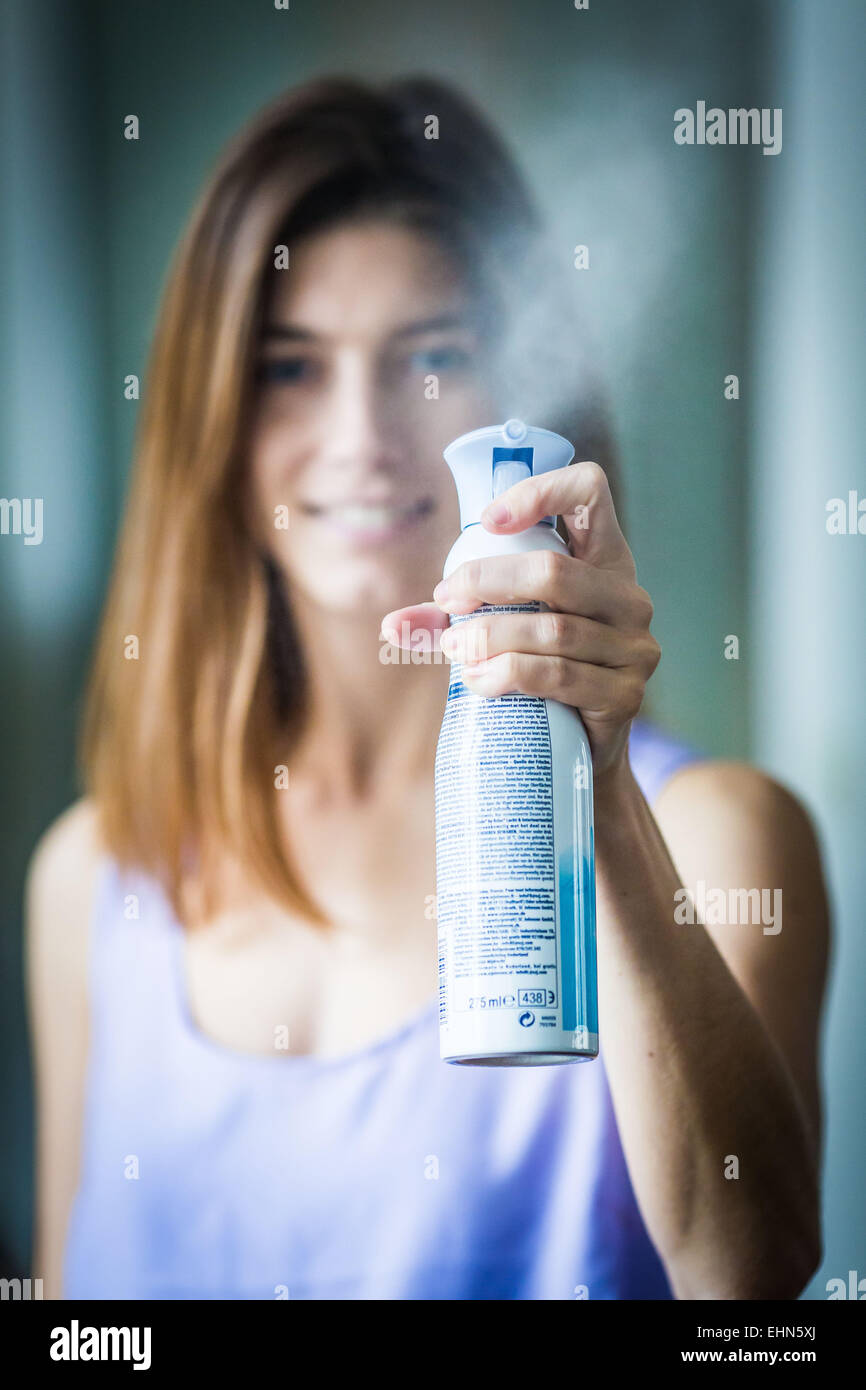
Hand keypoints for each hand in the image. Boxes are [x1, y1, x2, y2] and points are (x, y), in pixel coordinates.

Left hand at [381, 461, 659, 778]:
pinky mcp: (625, 696)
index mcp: (605, 561)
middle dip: (486, 583)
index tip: (489, 522)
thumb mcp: (506, 630)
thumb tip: (393, 626)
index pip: (590, 492)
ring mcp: (635, 648)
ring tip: (455, 650)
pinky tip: (479, 680)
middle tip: (446, 603)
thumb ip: (454, 619)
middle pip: (554, 571)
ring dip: (489, 637)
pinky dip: (508, 674)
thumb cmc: (542, 672)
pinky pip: (558, 675)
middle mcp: (629, 598)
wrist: (586, 748)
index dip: (542, 491)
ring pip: (552, 629)